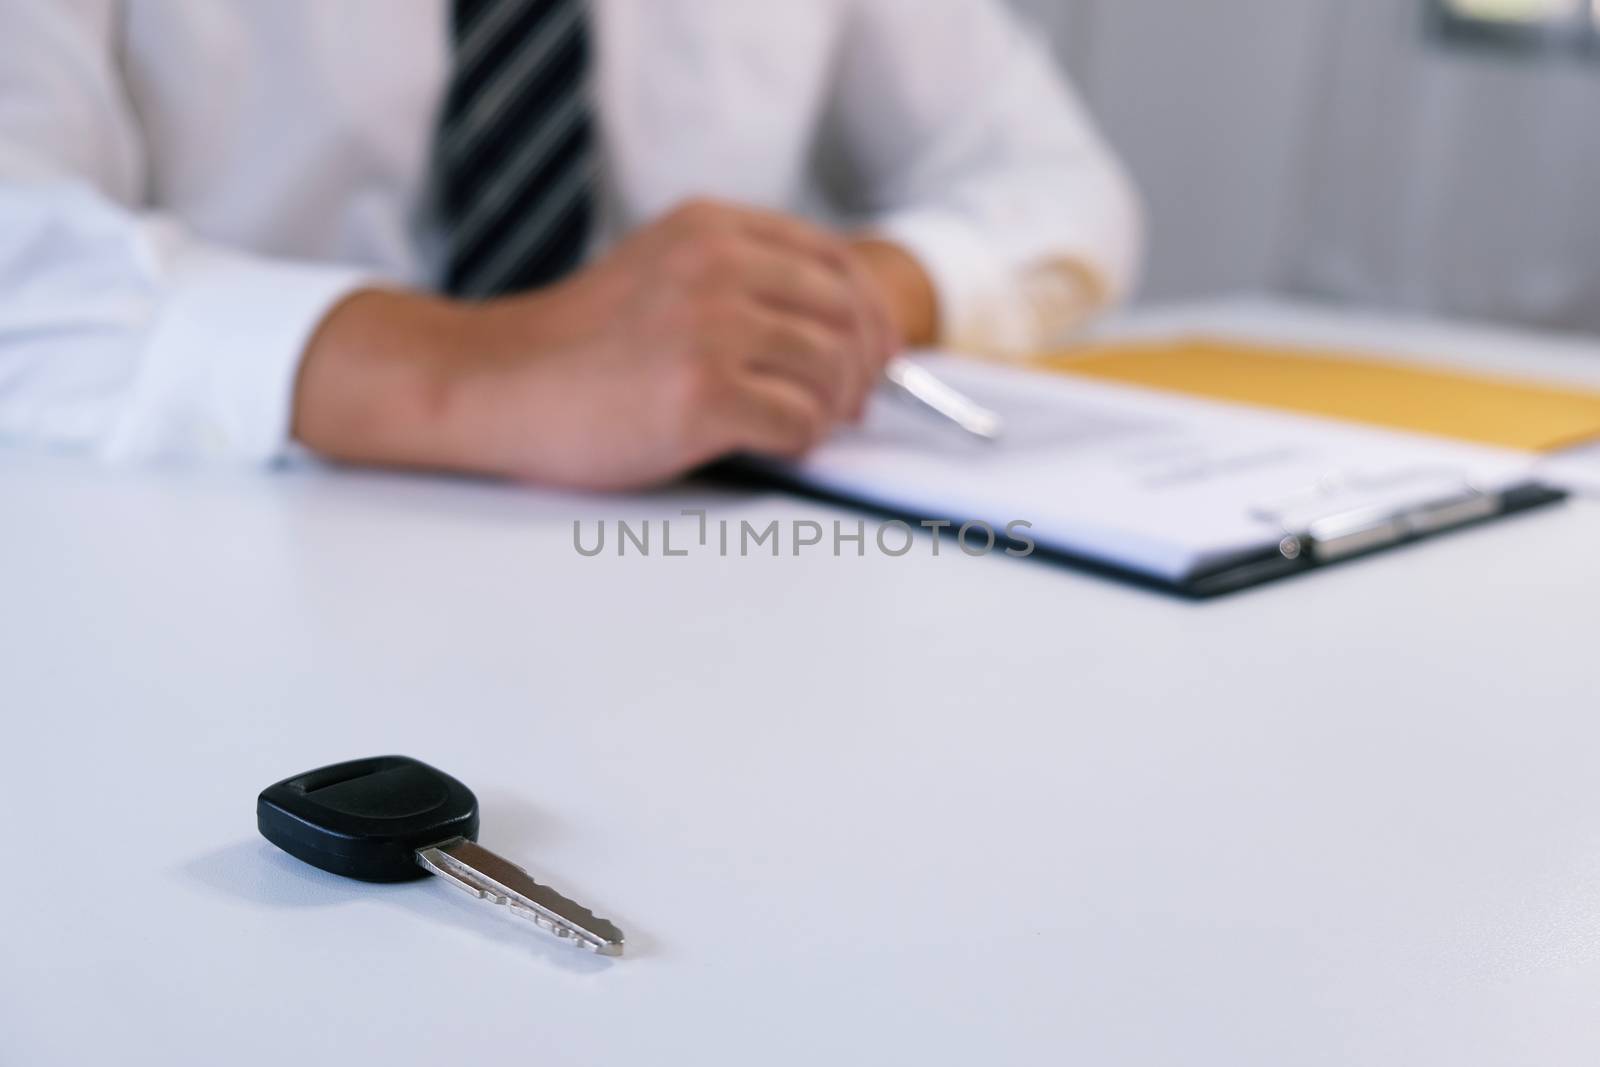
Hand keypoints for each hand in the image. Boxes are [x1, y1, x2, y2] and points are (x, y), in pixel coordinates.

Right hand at [293, 200, 908, 488]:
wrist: (494, 385)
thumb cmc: (578, 347)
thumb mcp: (662, 271)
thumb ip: (739, 277)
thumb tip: (839, 328)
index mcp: (712, 227)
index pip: (834, 258)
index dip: (868, 311)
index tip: (872, 353)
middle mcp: (718, 265)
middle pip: (845, 314)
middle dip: (861, 368)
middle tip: (850, 405)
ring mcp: (709, 327)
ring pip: (831, 370)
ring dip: (832, 409)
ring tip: (804, 427)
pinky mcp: (700, 393)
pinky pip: (798, 422)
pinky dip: (799, 441)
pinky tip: (771, 445)